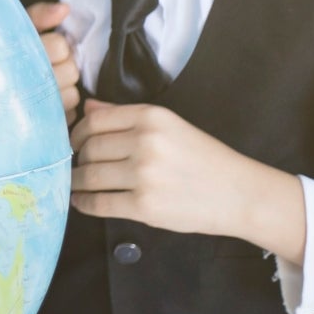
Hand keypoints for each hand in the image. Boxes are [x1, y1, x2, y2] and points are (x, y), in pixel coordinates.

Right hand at [26, 2, 79, 124]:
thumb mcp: (10, 29)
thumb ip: (39, 15)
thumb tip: (65, 9)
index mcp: (25, 57)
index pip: (61, 47)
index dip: (54, 45)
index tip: (39, 48)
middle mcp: (31, 85)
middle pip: (71, 70)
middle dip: (60, 66)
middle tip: (39, 67)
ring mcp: (37, 110)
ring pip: (72, 94)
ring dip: (61, 89)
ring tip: (38, 87)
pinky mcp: (43, 127)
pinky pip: (68, 114)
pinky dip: (59, 109)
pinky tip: (40, 105)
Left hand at [68, 100, 306, 263]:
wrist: (239, 194)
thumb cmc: (204, 159)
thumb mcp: (170, 126)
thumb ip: (127, 116)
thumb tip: (88, 107)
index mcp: (152, 117)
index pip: (95, 120)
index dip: (77, 132)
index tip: (74, 142)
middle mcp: (146, 142)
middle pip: (89, 148)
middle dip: (76, 158)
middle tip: (75, 165)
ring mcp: (144, 175)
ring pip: (89, 175)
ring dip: (76, 181)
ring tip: (75, 183)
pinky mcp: (144, 206)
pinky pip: (99, 203)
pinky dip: (84, 203)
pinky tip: (80, 201)